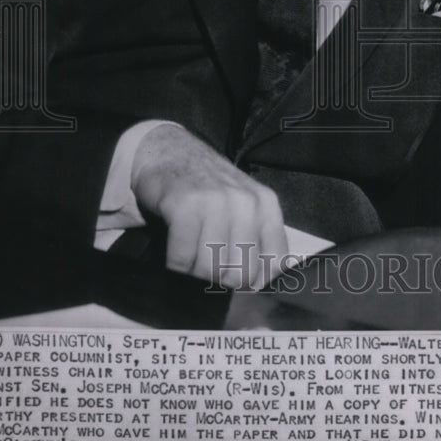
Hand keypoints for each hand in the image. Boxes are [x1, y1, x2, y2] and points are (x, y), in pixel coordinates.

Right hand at [131, 123, 286, 288]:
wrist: (168, 150)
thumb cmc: (205, 187)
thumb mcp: (242, 206)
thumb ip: (255, 240)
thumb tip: (256, 290)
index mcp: (266, 204)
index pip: (273, 265)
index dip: (253, 284)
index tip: (234, 283)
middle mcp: (246, 201)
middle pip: (240, 274)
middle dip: (219, 282)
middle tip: (204, 271)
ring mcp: (216, 200)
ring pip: (211, 269)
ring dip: (194, 276)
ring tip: (188, 260)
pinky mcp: (185, 204)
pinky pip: (183, 258)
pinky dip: (175, 266)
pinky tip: (173, 254)